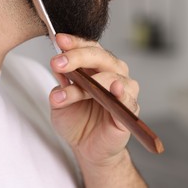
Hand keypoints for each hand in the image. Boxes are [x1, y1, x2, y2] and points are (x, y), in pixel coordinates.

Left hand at [49, 33, 139, 165]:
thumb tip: (58, 67)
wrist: (87, 148)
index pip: (88, 48)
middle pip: (100, 57)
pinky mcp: (130, 108)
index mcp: (97, 67)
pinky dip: (121, 93)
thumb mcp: (60, 101)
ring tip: (69, 92)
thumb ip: (60, 85)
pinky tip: (114, 88)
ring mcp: (123, 90)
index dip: (74, 42)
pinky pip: (127, 98)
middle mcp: (113, 73)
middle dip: (78, 57)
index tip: (58, 39)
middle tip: (58, 62)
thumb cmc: (77, 120)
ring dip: (88, 83)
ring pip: (110, 77)